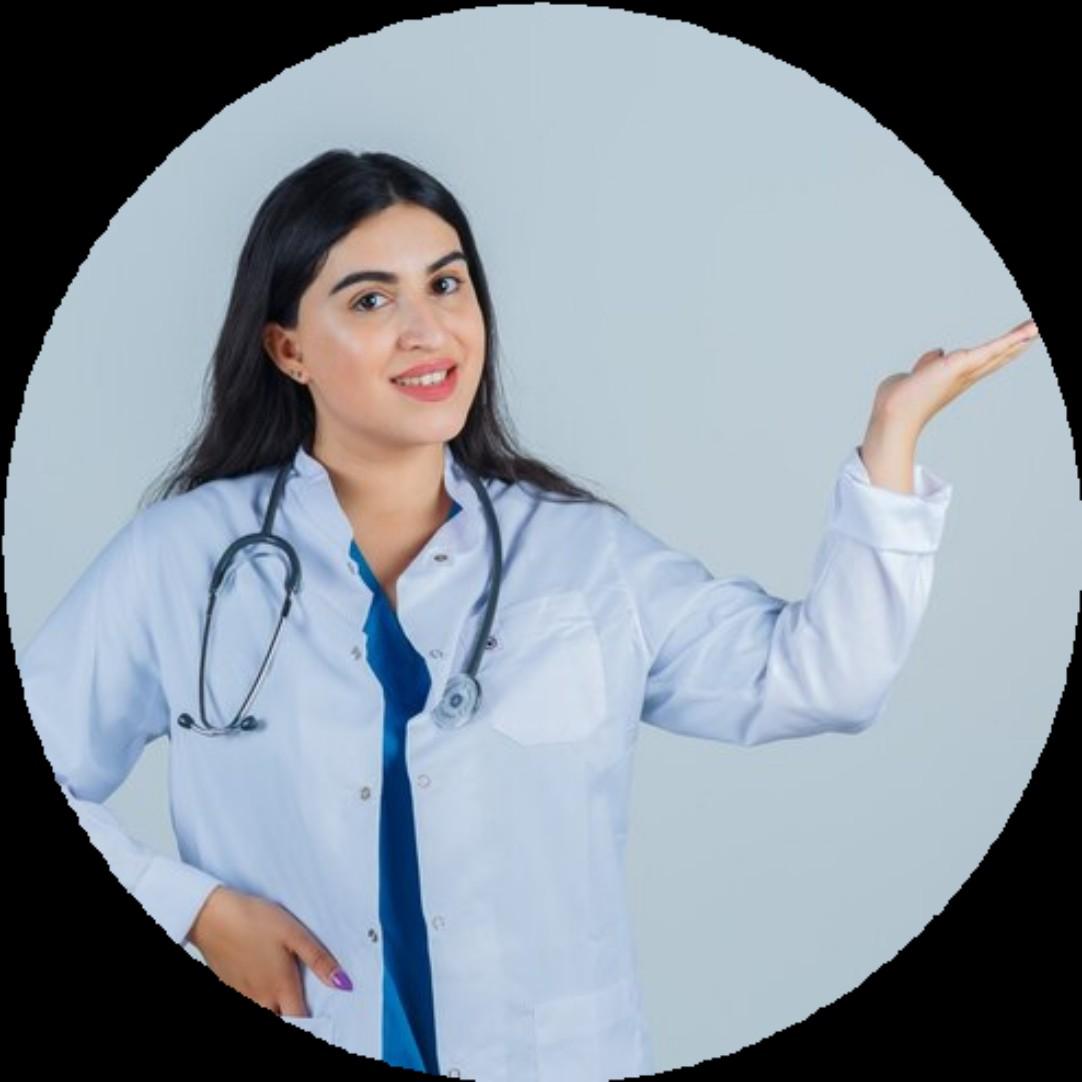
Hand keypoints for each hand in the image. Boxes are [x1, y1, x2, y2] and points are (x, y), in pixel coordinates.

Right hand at [187, 886, 352, 1016]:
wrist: (212, 916)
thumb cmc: (255, 920)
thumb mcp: (294, 934)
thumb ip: (319, 961)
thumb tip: (344, 985)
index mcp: (281, 987)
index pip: (300, 1021)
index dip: (314, 1025)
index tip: (324, 1021)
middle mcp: (260, 999)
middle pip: (280, 1022)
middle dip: (294, 1021)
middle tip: (305, 1011)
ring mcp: (241, 996)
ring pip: (263, 1014)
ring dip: (275, 1011)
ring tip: (285, 1000)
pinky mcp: (227, 988)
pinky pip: (246, 1002)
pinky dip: (259, 1003)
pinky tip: (264, 990)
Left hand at [869, 317, 1040, 435]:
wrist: (892, 413)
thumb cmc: (899, 399)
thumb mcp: (918, 373)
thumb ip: (929, 363)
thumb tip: (939, 352)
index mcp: (956, 377)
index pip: (984, 360)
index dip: (1002, 350)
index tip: (1019, 340)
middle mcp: (965, 376)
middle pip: (998, 356)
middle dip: (1019, 343)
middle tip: (1036, 329)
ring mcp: (965, 371)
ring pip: (1000, 351)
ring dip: (1021, 338)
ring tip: (1037, 326)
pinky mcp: (961, 365)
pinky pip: (992, 349)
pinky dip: (1011, 340)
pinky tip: (1028, 330)